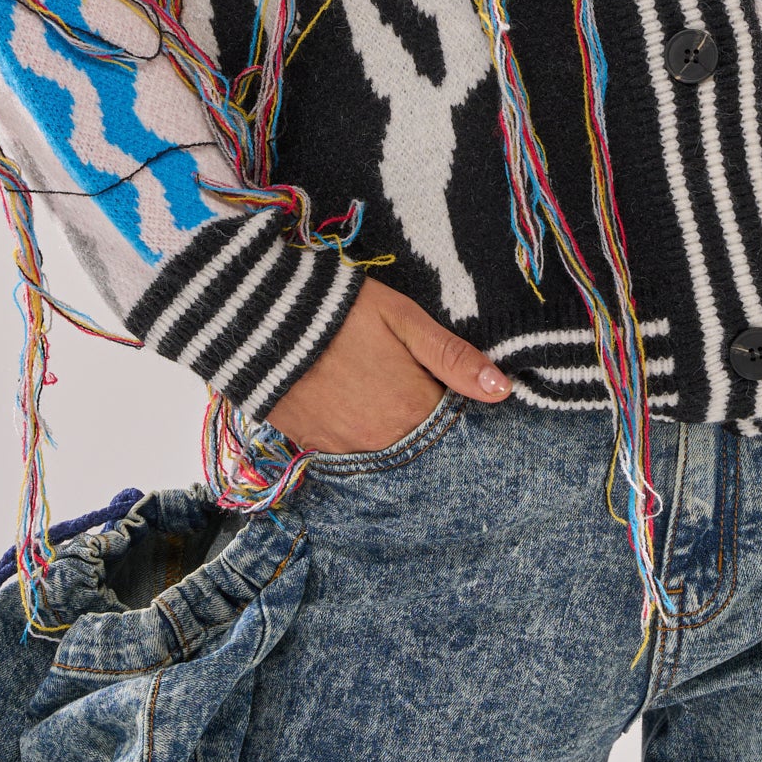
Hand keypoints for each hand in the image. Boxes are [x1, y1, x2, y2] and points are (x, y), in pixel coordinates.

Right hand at [263, 279, 512, 454]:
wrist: (259, 320)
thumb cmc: (342, 311)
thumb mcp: (403, 319)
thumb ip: (452, 356)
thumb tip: (502, 390)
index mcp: (411, 409)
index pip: (450, 428)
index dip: (451, 408)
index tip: (446, 391)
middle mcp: (381, 440)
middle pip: (417, 443)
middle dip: (421, 422)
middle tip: (406, 387)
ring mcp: (344, 446)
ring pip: (382, 448)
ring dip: (387, 429)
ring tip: (376, 392)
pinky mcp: (311, 444)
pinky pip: (345, 451)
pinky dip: (353, 433)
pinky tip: (349, 405)